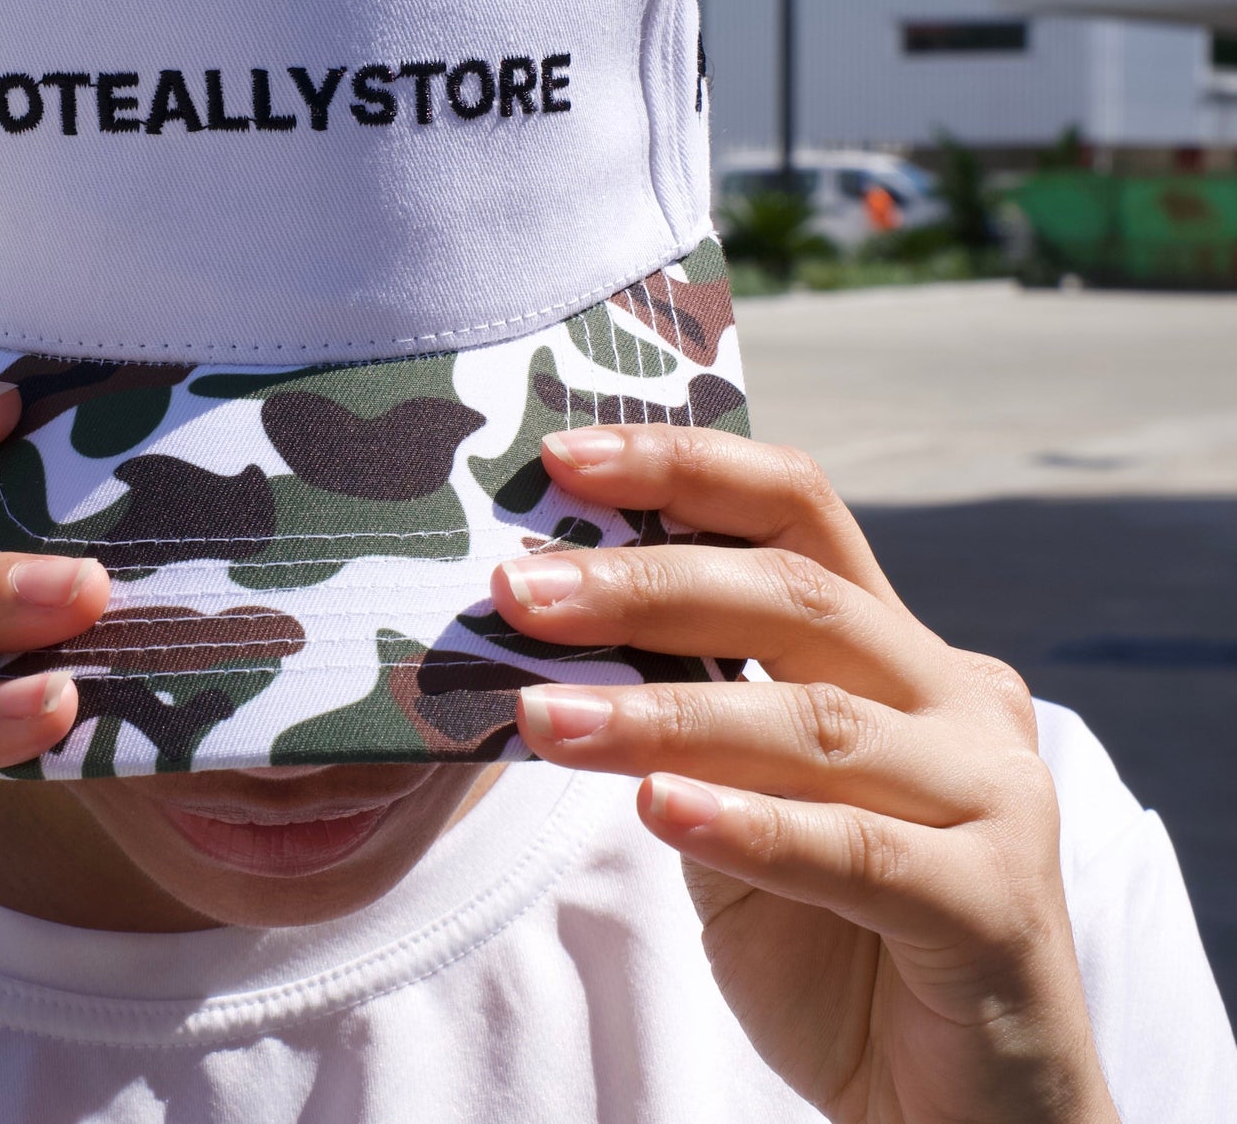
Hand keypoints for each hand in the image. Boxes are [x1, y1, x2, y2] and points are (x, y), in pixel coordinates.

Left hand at [492, 426, 1119, 1123]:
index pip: (794, 514)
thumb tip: (545, 623)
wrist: (958, 1114)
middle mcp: (957, 695)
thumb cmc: (832, 938)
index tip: (564, 458)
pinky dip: (748, 825)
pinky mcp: (998, 904)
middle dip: (643, 583)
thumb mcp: (736, 802)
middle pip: (795, 595)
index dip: (684, 470)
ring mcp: (992, 793)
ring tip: (540, 715)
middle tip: (519, 592)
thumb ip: (684, 714)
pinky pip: (855, 850)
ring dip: (658, 716)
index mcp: (897, 649)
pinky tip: (657, 811)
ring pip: (809, 721)